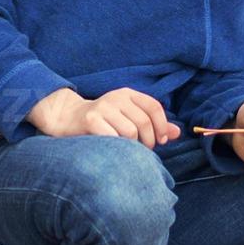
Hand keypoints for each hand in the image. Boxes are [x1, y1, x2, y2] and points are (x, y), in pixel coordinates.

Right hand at [28, 88, 180, 147]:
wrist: (66, 117)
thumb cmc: (102, 121)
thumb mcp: (128, 117)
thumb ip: (153, 124)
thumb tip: (176, 133)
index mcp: (127, 94)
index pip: (154, 107)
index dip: (161, 125)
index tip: (160, 141)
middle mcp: (116, 97)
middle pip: (143, 122)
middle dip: (147, 140)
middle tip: (142, 150)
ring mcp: (102, 107)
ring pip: (130, 132)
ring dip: (132, 146)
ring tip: (126, 150)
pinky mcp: (90, 120)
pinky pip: (113, 138)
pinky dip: (117, 147)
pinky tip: (113, 150)